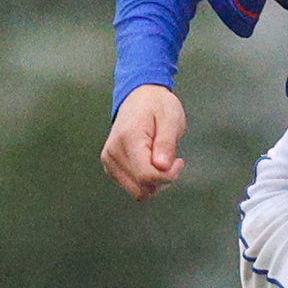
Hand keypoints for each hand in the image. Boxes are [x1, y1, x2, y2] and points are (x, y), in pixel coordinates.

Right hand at [101, 84, 186, 198]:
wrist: (139, 96)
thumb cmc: (157, 106)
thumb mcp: (170, 119)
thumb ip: (166, 144)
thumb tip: (162, 167)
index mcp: (128, 139)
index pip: (146, 175)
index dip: (168, 176)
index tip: (179, 161)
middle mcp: (113, 152)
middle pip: (141, 187)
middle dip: (162, 181)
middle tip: (172, 161)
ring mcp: (109, 161)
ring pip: (137, 191)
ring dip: (154, 183)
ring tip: (162, 161)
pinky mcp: (110, 167)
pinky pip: (132, 186)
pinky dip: (145, 181)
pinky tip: (152, 164)